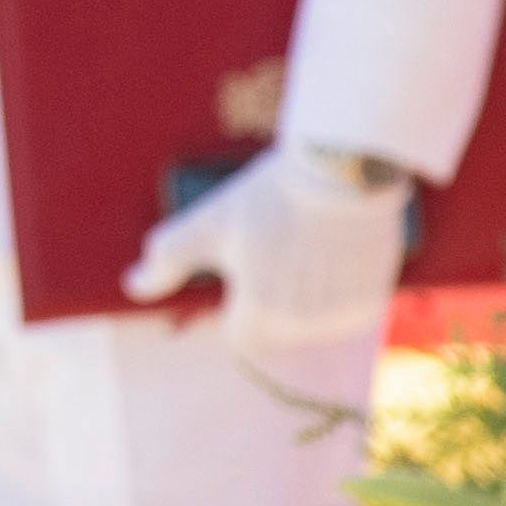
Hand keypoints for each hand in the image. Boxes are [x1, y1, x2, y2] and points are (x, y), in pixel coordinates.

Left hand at [122, 147, 412, 358]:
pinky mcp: (373, 301)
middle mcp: (303, 331)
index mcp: (258, 320)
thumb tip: (132, 286)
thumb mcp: (204, 226)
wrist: (343, 174)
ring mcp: (341, 319)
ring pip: (312, 317)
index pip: (238, 331)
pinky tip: (332, 252)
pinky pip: (345, 307)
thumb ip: (164, 262)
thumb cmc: (265, 199)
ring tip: (305, 245)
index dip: (236, 298)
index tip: (244, 261)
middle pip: (276, 324)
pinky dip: (338, 288)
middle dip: (272, 293)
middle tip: (279, 243)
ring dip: (307, 293)